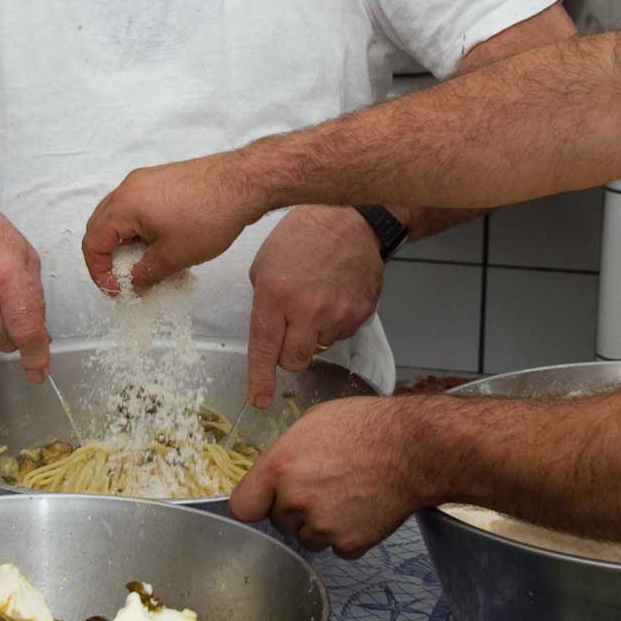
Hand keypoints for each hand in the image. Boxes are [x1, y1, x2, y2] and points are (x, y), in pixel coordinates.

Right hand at [82, 153, 265, 295]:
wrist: (243, 182)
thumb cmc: (209, 217)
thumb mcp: (174, 257)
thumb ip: (145, 274)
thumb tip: (132, 285)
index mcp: (123, 205)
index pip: (92, 242)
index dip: (99, 272)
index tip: (117, 290)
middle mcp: (128, 187)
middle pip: (100, 226)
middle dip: (106, 257)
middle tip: (123, 280)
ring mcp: (145, 180)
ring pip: (119, 215)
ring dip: (123, 242)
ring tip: (143, 264)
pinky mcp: (162, 179)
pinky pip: (137, 206)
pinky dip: (138, 227)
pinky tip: (159, 243)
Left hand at [229, 398, 430, 556]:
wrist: (414, 449)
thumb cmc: (368, 427)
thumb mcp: (313, 423)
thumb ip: (285, 455)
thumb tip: (274, 473)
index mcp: (280, 468)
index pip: (242, 506)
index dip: (256, 503)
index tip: (264, 501)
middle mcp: (295, 501)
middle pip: (279, 521)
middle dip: (295, 509)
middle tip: (324, 486)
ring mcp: (322, 526)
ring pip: (308, 538)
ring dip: (321, 525)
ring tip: (347, 495)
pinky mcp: (349, 543)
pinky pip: (338, 547)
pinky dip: (349, 535)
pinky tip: (362, 509)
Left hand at [245, 206, 383, 406]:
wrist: (348, 220)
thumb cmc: (301, 237)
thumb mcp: (264, 266)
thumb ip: (264, 305)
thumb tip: (270, 336)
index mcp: (275, 296)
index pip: (264, 350)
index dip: (261, 380)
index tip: (260, 400)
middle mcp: (306, 310)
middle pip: (294, 361)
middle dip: (289, 354)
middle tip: (291, 329)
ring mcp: (337, 314)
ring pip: (318, 348)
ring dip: (314, 333)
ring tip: (317, 298)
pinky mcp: (360, 313)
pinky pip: (341, 335)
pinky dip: (335, 323)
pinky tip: (335, 295)